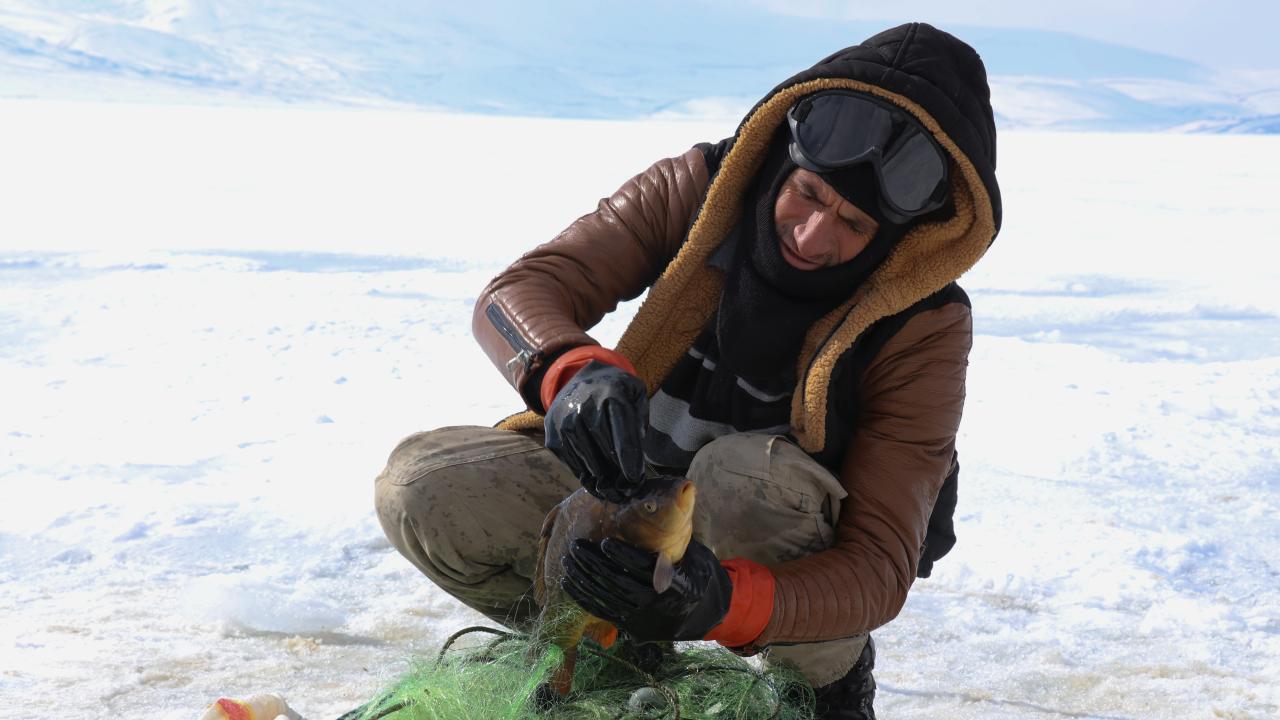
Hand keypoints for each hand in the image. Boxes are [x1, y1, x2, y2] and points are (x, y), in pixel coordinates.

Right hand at [543, 360, 647, 501]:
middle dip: (619, 473)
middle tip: (628, 487)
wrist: (579, 378)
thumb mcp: (636, 393)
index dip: (630, 461)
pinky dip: (585, 475)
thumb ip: (640, 420)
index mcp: (612, 396)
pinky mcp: (552, 435)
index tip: (635, 479)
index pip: (622, 436)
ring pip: (587, 461)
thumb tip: (635, 454)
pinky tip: (596, 479)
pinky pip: (572, 463)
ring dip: (602, 478)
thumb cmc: (615, 390)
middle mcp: (584, 408)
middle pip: (605, 452)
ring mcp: (565, 422)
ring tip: (613, 488)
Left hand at [561, 538, 731, 641]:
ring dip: (583, 579)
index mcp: (678, 586)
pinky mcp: (632, 628)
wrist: (707, 616)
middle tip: (576, 547)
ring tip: (568, 561)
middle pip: (618, 583)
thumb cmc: (698, 577)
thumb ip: (674, 543)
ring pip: (606, 599)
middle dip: (593, 564)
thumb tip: (661, 508)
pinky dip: (584, 597)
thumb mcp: (695, 558)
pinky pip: (603, 612)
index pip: (643, 569)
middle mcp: (658, 606)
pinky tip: (570, 583)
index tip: (605, 541)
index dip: (623, 556)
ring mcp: (643, 619)